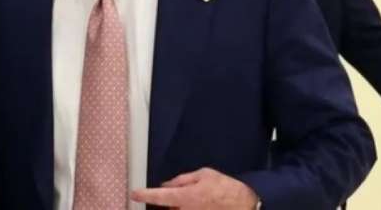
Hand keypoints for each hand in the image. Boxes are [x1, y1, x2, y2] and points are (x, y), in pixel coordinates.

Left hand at [130, 167, 258, 208]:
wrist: (245, 204)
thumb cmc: (224, 187)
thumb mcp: (203, 175)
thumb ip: (182, 180)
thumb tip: (167, 184)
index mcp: (186, 196)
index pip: (160, 196)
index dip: (145, 195)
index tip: (134, 193)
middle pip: (167, 209)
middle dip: (166, 204)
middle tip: (174, 197)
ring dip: (176, 207)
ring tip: (190, 200)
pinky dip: (183, 208)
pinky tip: (193, 204)